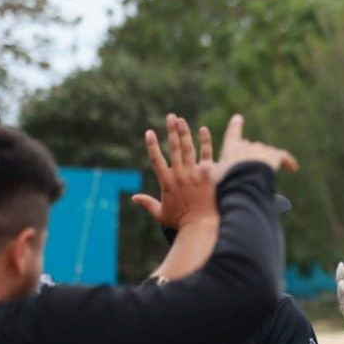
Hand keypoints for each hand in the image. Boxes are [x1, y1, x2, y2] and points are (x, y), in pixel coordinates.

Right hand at [132, 114, 216, 229]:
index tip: (149, 132)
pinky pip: (207, 154)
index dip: (152, 145)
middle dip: (171, 131)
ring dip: (184, 132)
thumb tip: (133, 198)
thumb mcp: (161, 214)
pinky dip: (205, 141)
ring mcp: (194, 173)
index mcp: (167, 182)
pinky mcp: (209, 175)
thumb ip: (148, 204)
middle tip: (170, 116)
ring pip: (188, 148)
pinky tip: (203, 130)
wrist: (203, 227)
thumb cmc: (182, 222)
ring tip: (181, 119)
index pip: (156, 159)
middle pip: (174, 148)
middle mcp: (179, 174)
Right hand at [212, 114, 298, 178]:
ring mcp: (261, 149)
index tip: (238, 118)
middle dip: (251, 154)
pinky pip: (283, 157)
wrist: (243, 181)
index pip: (233, 134)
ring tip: (267, 173)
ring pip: (266, 153)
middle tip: (252, 164)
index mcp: (230, 148)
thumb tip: (208, 172)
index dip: (235, 126)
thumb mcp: (215, 179)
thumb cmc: (225, 182)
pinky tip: (293, 169)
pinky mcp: (274, 155)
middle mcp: (247, 145)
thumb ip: (217, 173)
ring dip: (266, 162)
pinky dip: (288, 162)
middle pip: (251, 146)